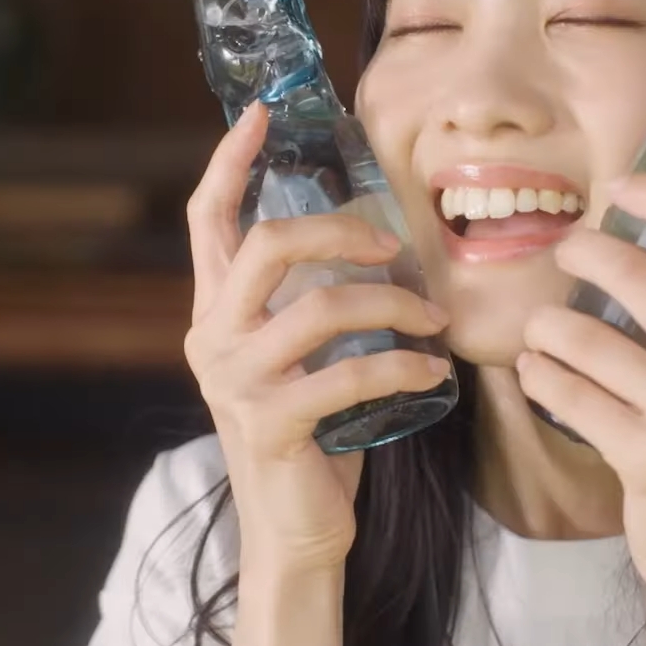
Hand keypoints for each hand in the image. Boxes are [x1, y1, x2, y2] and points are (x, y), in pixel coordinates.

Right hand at [184, 103, 452, 576]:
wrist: (297, 530)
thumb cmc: (313, 433)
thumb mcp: (302, 356)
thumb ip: (310, 300)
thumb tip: (373, 234)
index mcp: (214, 310)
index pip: (209, 219)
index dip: (231, 161)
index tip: (263, 114)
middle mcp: (212, 337)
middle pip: (267, 244)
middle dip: (339, 229)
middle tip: (393, 242)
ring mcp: (235, 381)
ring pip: (322, 306)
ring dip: (393, 303)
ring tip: (432, 317)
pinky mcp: (271, 422)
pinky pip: (351, 374)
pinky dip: (406, 367)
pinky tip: (436, 372)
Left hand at [517, 173, 645, 597]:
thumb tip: (632, 247)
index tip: (619, 185)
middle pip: (633, 271)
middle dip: (580, 253)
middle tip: (562, 255)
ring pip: (581, 336)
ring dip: (545, 328)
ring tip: (540, 335)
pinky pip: (565, 393)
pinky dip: (537, 378)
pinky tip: (535, 376)